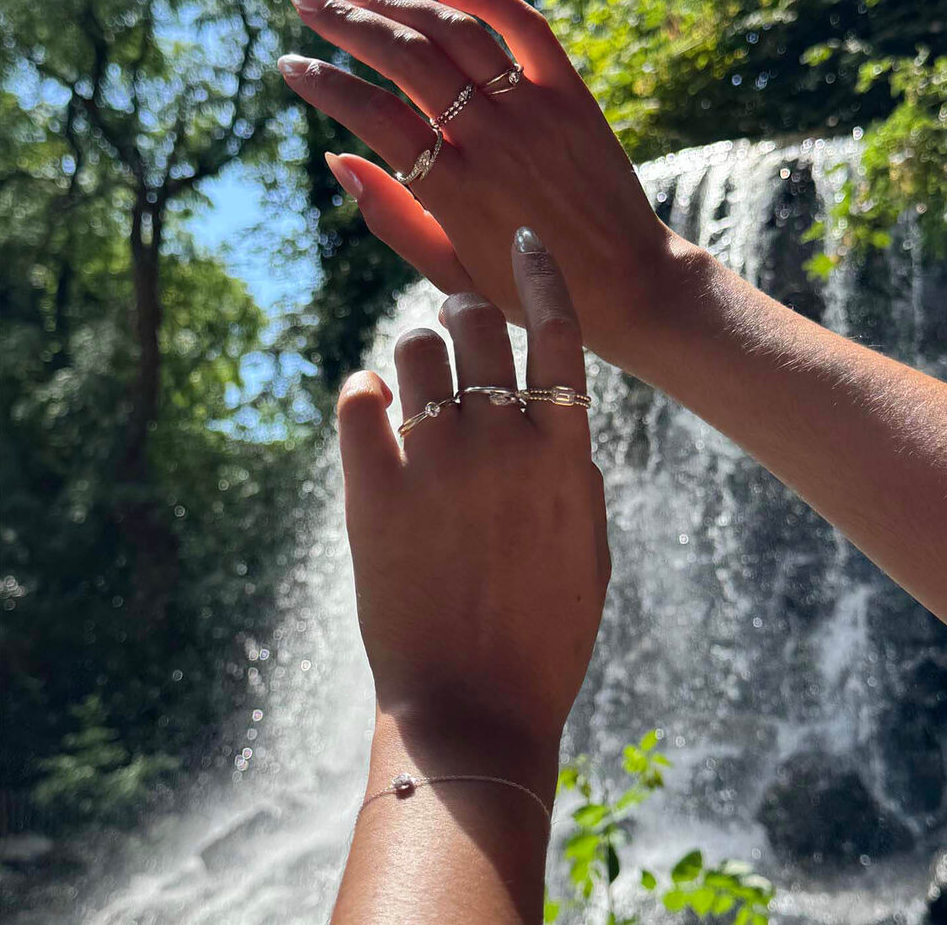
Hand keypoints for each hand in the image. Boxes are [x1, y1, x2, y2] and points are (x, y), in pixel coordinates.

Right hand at [279, 0, 701, 371]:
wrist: (627, 286)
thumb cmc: (529, 290)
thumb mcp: (451, 273)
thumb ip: (392, 218)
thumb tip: (336, 158)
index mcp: (455, 191)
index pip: (372, 116)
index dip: (324, 84)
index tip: (290, 65)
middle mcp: (492, 141)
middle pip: (406, 58)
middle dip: (345, 22)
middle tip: (305, 3)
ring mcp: (536, 112)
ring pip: (455, 33)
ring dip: (397, 3)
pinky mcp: (573, 95)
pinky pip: (525, 25)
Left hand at [337, 229, 609, 769]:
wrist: (474, 704)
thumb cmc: (546, 634)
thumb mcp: (590, 546)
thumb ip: (574, 470)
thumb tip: (554, 417)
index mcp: (563, 450)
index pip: (559, 330)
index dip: (542, 274)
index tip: (525, 241)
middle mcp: (500, 439)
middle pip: (475, 322)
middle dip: (464, 311)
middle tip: (456, 326)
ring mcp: (433, 461)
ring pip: (410, 351)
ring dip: (412, 355)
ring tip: (414, 384)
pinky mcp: (373, 489)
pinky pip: (356, 402)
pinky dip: (362, 396)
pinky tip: (373, 412)